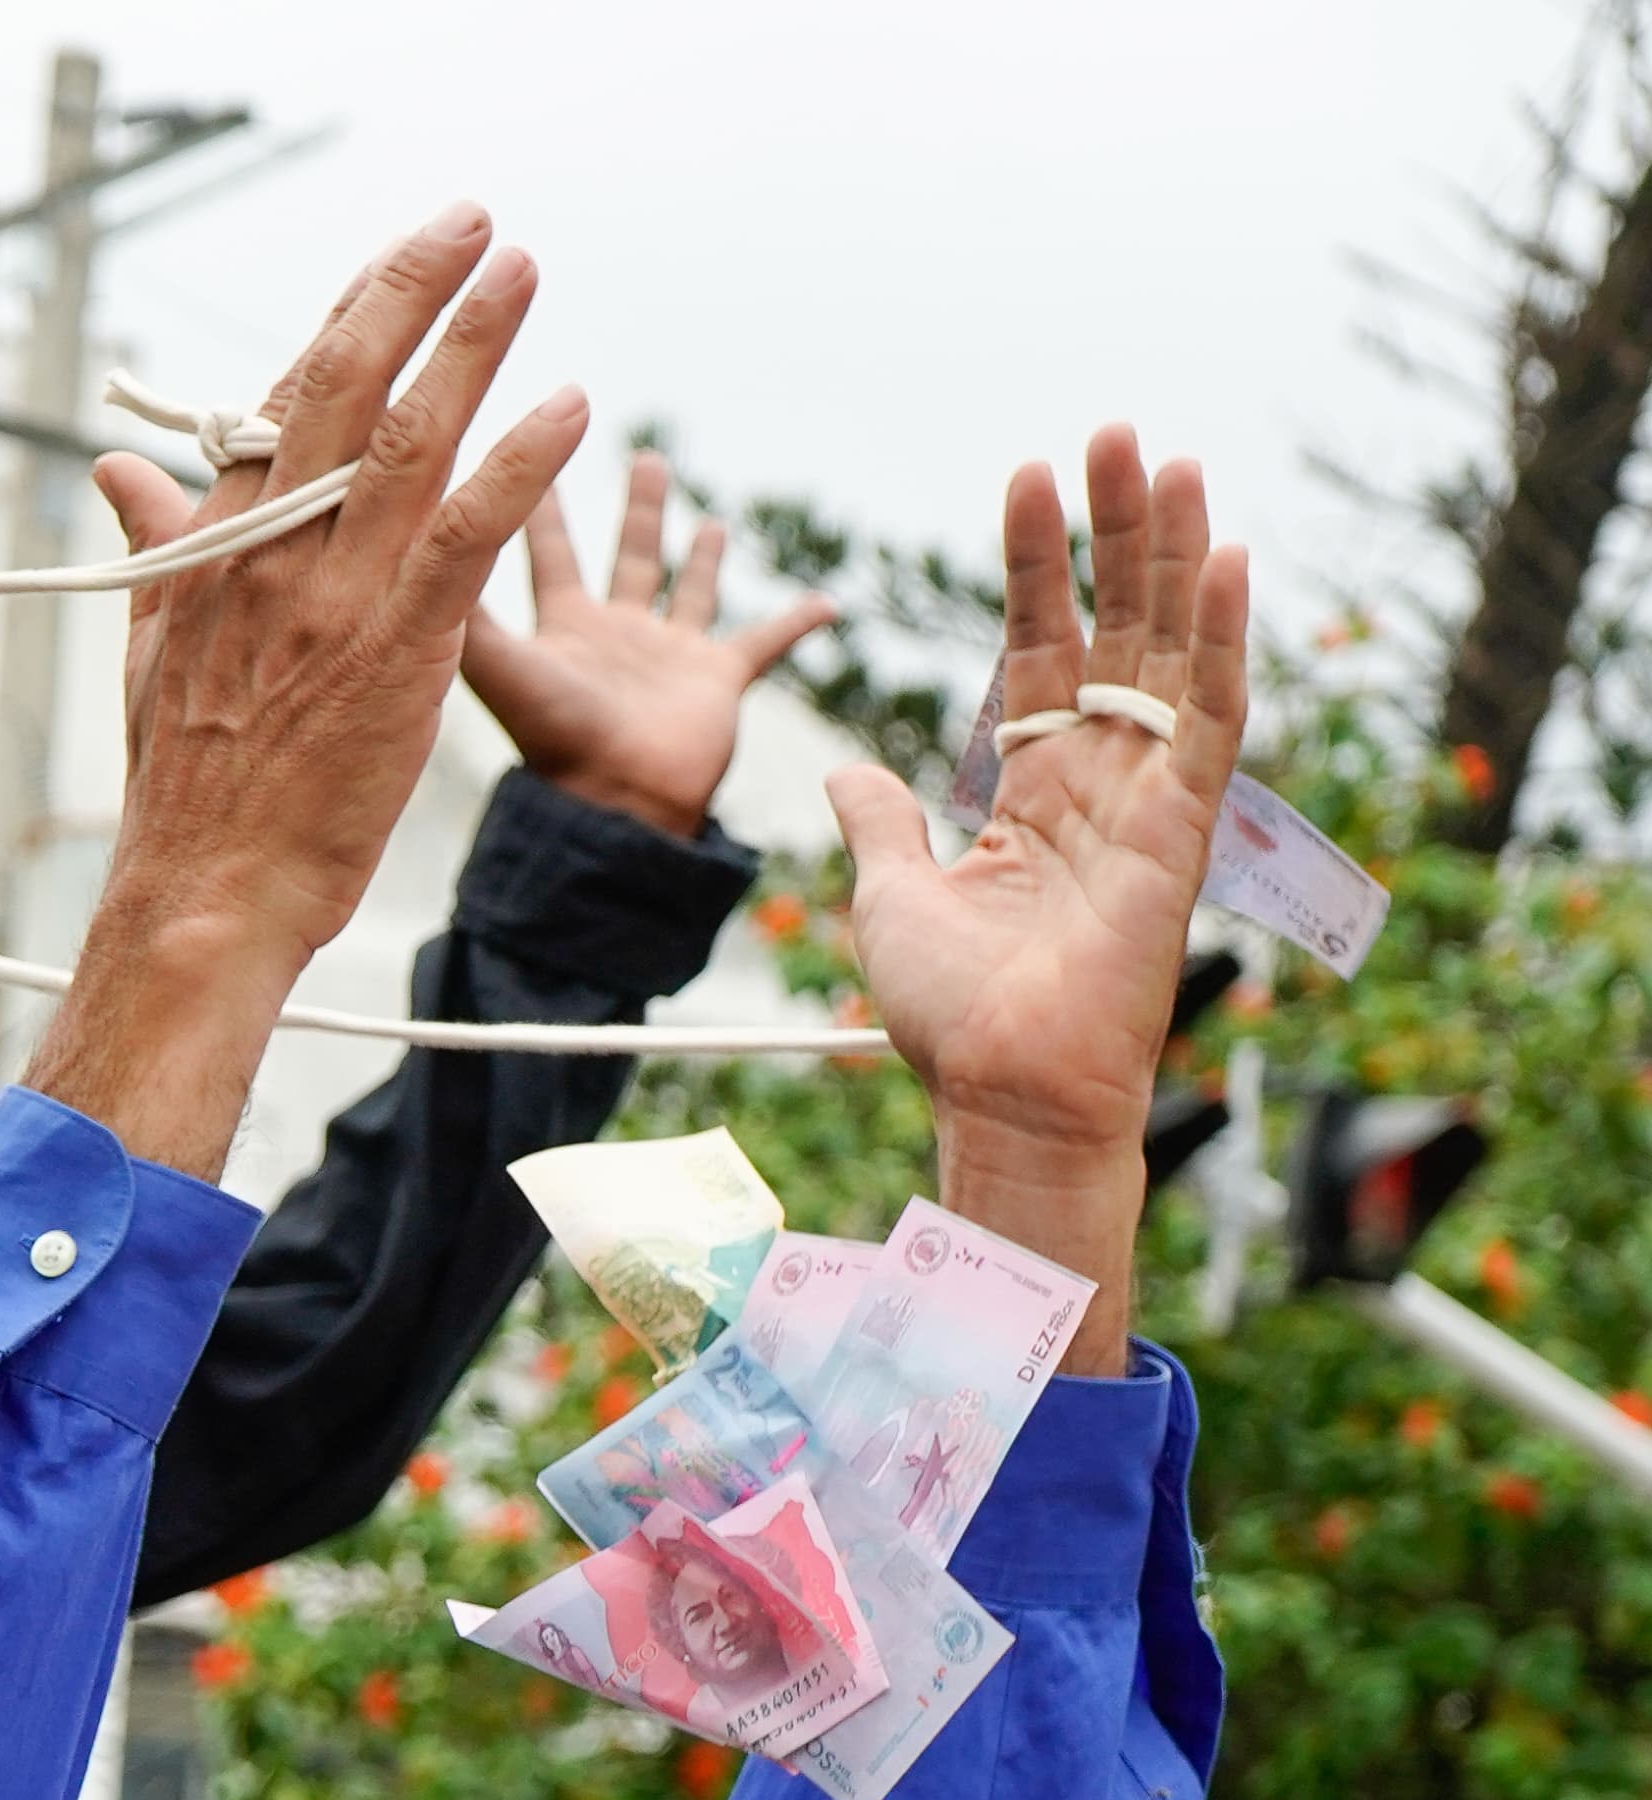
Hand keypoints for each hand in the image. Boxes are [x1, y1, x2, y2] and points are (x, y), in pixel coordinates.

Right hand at [29, 207, 586, 1176]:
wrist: (204, 894)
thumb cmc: (185, 788)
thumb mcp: (147, 649)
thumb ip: (154, 546)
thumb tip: (119, 469)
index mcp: (213, 547)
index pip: (283, 402)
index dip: (347, 321)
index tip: (395, 265)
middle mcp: (270, 554)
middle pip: (342, 388)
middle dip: (409, 291)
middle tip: (470, 220)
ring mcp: (333, 598)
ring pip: (406, 440)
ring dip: (472, 344)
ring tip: (521, 270)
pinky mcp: (397, 653)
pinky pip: (465, 535)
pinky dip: (517, 463)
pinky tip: (566, 407)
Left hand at [461, 449, 831, 837]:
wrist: (613, 804)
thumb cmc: (552, 738)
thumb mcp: (497, 661)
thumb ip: (464, 602)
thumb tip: (421, 532)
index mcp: (562, 626)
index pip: (546, 549)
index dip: (541, 503)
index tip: (536, 453)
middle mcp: (615, 636)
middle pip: (627, 556)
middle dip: (634, 508)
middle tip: (645, 454)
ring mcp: (668, 659)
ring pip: (689, 591)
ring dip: (702, 556)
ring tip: (709, 519)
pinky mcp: (717, 683)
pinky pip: (766, 644)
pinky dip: (796, 623)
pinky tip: (828, 604)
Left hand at [825, 426, 1247, 1374]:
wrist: (996, 1090)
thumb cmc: (949, 1015)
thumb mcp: (887, 894)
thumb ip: (879, 821)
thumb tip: (852, 771)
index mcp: (1032, 790)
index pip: (1038, 648)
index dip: (1034, 564)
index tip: (1025, 477)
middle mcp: (1099, 781)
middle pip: (1114, 626)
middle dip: (1112, 530)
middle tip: (1113, 431)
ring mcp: (1147, 799)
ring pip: (1169, 649)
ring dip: (1170, 554)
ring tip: (1167, 459)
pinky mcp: (1183, 830)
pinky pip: (1210, 718)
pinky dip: (1219, 638)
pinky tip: (1226, 557)